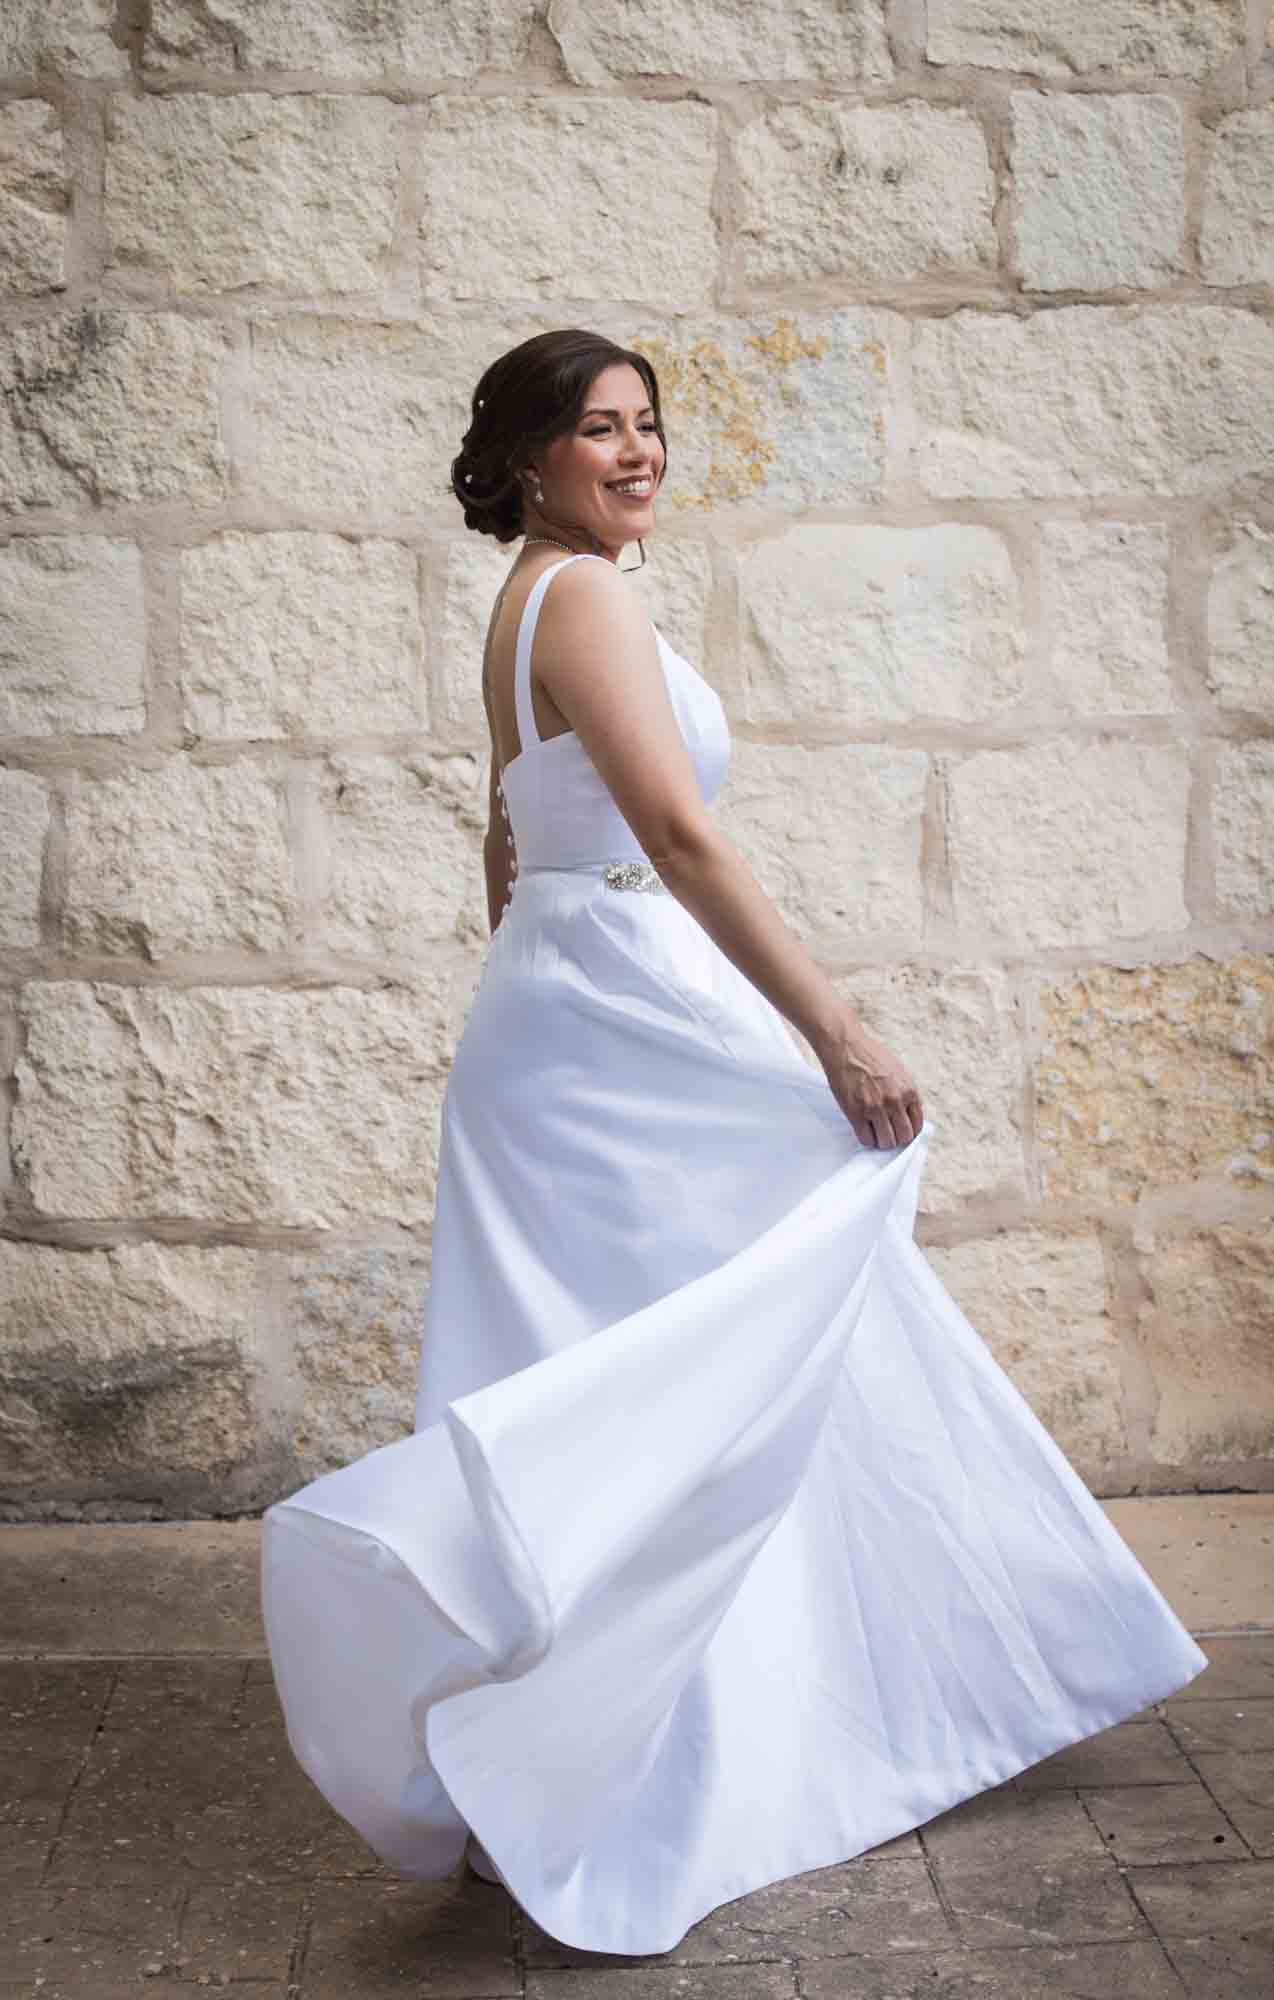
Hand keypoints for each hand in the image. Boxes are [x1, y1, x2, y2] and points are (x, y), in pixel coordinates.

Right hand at [811, 1011, 923, 1149]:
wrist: (845, 1047)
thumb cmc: (871, 1056)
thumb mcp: (899, 1071)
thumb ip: (906, 1093)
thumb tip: (909, 1115)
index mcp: (909, 1091)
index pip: (917, 1126)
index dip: (909, 1132)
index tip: (901, 1132)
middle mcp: (895, 1101)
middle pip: (903, 1137)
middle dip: (896, 1138)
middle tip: (887, 1133)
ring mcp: (875, 1108)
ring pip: (886, 1142)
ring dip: (881, 1141)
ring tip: (875, 1133)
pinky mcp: (856, 1113)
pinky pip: (866, 1139)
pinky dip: (866, 1139)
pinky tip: (864, 1130)